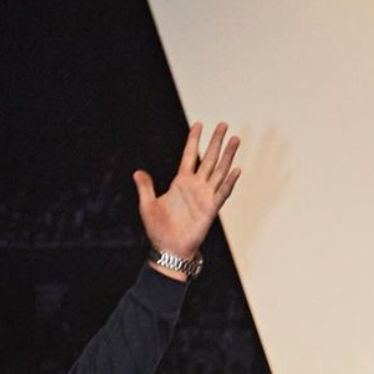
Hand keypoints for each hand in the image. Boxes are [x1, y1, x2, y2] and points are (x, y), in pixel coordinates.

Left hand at [134, 122, 240, 261]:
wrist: (168, 249)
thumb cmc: (158, 229)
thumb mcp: (147, 205)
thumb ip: (145, 187)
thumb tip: (137, 173)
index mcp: (180, 182)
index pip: (189, 156)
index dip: (193, 140)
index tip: (199, 124)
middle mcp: (195, 186)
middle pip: (208, 159)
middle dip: (216, 142)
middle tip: (224, 124)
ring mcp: (204, 196)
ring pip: (219, 171)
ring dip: (227, 156)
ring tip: (235, 139)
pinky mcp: (210, 209)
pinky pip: (222, 193)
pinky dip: (229, 182)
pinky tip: (235, 169)